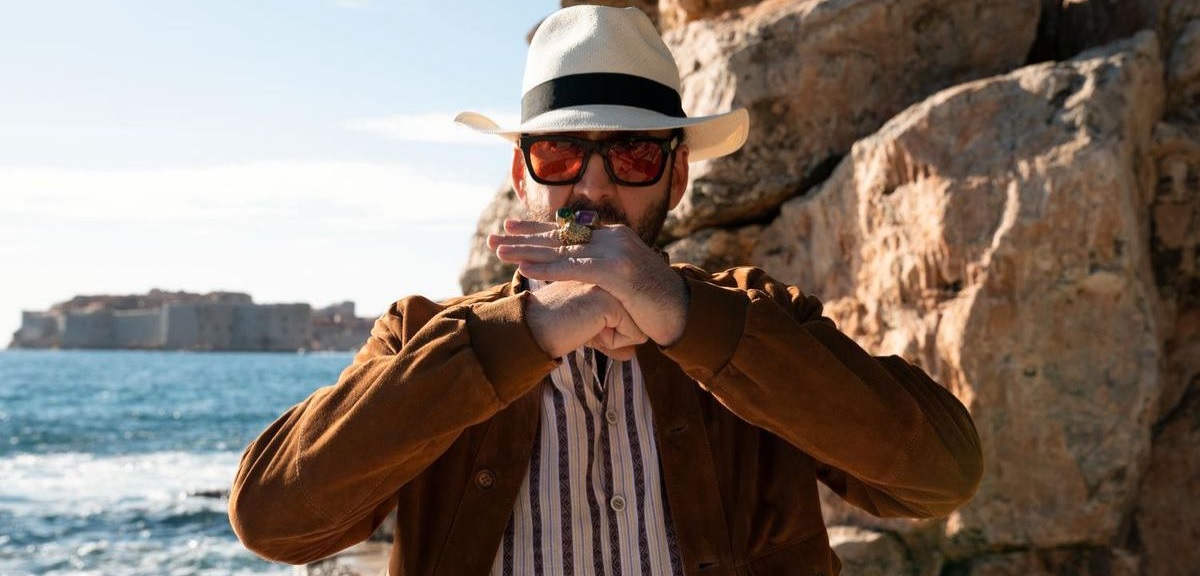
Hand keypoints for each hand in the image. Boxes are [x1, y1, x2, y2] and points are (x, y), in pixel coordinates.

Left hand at [489, 219, 689, 345]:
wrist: (684, 312)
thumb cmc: (653, 303)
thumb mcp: (623, 282)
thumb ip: (601, 274)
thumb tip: (580, 278)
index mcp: (613, 236)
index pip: (568, 230)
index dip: (537, 229)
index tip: (510, 227)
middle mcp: (613, 237)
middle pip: (560, 236)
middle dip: (523, 237)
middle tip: (494, 238)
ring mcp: (616, 252)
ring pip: (563, 250)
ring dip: (528, 252)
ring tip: (499, 251)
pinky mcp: (618, 271)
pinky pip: (576, 268)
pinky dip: (549, 268)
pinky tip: (527, 269)